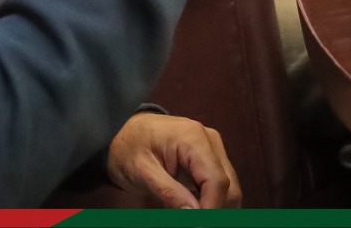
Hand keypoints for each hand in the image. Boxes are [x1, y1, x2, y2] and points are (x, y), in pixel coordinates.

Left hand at [107, 112, 241, 208]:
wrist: (122, 132)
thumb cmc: (128, 148)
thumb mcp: (142, 172)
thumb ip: (169, 192)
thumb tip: (195, 215)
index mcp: (193, 137)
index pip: (216, 181)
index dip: (211, 209)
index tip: (198, 225)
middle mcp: (209, 140)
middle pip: (228, 187)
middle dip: (213, 210)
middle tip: (192, 221)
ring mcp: (212, 149)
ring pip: (229, 190)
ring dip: (213, 208)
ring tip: (186, 212)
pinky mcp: (210, 159)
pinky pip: (219, 187)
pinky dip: (210, 202)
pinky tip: (192, 209)